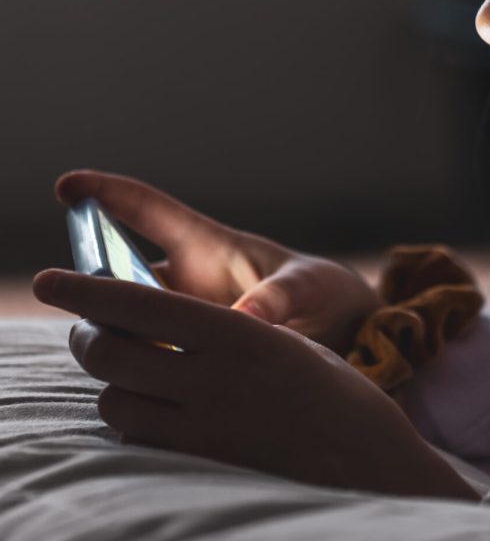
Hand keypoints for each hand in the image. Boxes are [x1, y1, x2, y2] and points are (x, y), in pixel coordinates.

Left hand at [31, 269, 478, 500]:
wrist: (365, 455)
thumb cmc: (330, 386)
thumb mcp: (283, 341)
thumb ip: (224, 329)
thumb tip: (162, 318)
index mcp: (237, 332)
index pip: (139, 303)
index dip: (86, 290)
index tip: (50, 281)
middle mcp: (213, 378)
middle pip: (111, 352)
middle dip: (86, 336)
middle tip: (86, 329)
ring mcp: (203, 427)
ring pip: (114, 400)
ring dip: (109, 382)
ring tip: (124, 370)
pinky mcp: (200, 464)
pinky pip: (138, 438)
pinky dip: (130, 417)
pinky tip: (149, 406)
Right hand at [53, 169, 380, 355]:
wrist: (340, 335)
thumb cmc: (320, 293)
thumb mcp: (306, 288)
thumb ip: (277, 299)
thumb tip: (247, 320)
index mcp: (209, 246)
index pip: (148, 211)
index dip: (106, 194)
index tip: (66, 186)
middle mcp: (185, 280)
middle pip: (118, 273)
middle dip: (92, 282)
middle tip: (78, 298)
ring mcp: (180, 318)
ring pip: (125, 318)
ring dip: (113, 329)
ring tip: (117, 348)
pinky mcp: (184, 353)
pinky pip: (144, 356)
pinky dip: (137, 365)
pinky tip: (144, 386)